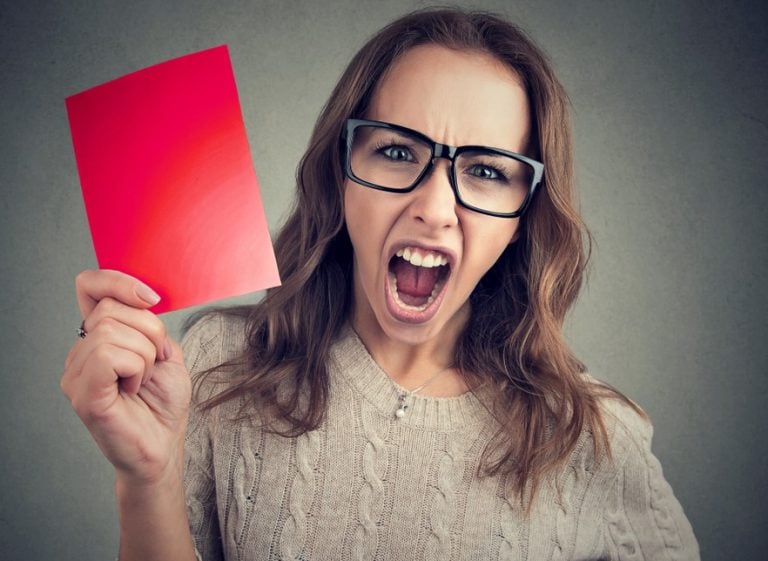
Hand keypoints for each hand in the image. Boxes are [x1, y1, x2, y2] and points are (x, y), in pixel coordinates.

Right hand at [61, 270, 191, 484]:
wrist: (164, 446)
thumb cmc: (163, 403)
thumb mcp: (166, 350)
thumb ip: (148, 323)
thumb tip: (141, 299)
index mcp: (99, 337)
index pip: (89, 286)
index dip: (117, 281)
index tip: (151, 298)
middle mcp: (80, 352)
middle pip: (111, 309)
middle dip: (150, 331)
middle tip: (155, 363)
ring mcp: (76, 374)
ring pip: (112, 331)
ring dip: (145, 355)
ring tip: (142, 381)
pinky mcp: (84, 394)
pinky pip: (108, 356)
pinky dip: (135, 368)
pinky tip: (133, 389)